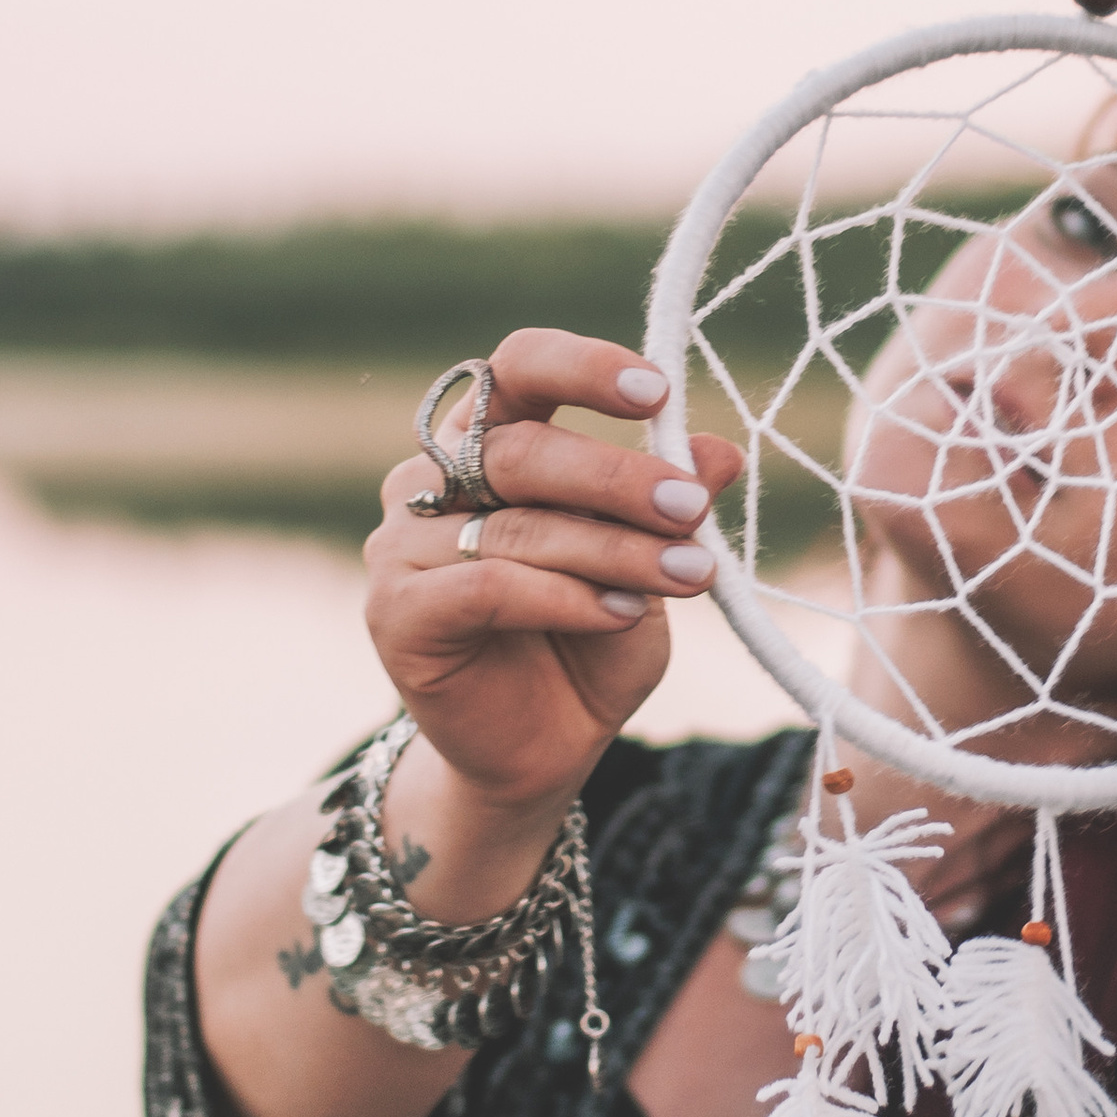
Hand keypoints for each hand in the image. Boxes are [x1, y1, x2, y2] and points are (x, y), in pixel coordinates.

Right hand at [363, 331, 742, 822]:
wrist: (542, 749)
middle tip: (691, 508)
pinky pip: (486, 587)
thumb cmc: (591, 637)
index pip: (519, 367)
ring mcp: (401, 543)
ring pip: (515, 526)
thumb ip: (672, 504)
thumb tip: (722, 452)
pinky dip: (564, 598)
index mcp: (488, 439)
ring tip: (687, 575)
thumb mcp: (650, 562)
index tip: (658, 393)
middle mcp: (431, 478)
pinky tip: (620, 615)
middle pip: (517, 447)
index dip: (584, 367)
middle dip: (616, 476)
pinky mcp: (394, 612)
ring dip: (613, 550)